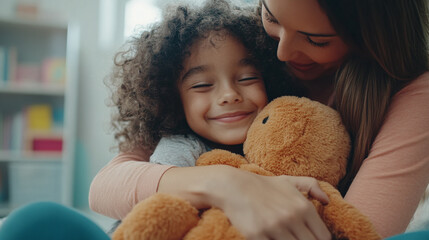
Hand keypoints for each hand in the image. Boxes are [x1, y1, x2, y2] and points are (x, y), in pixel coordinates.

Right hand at [215, 169, 330, 239]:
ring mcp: (275, 227)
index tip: (307, 238)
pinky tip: (269, 239)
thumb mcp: (288, 181)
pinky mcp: (257, 235)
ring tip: (280, 238)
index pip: (324, 237)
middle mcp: (292, 217)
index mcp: (303, 207)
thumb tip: (327, 201)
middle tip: (293, 238)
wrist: (232, 186)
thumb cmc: (261, 186)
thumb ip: (311, 186)